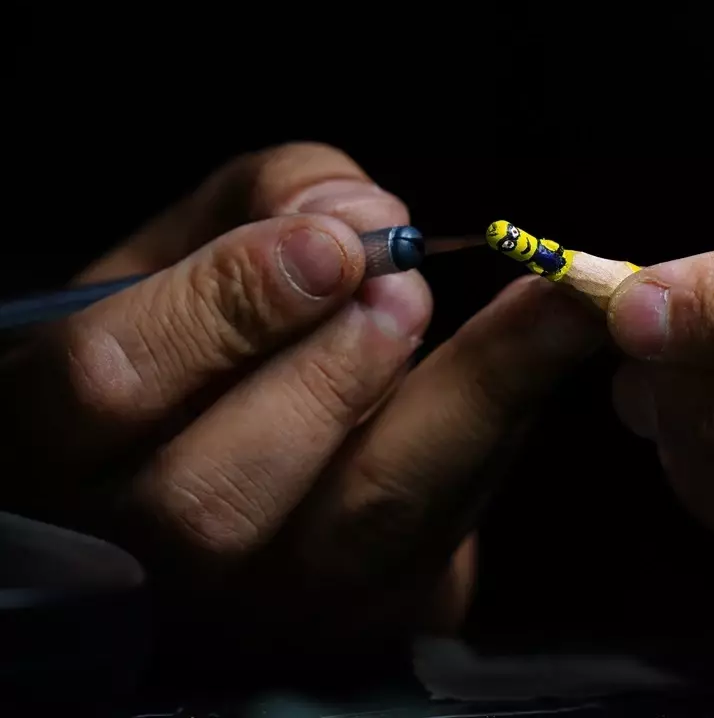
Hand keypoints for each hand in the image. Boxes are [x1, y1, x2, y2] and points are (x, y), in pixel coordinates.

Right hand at [0, 143, 601, 655]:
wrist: (237, 440)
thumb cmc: (199, 329)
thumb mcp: (194, 238)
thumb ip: (262, 199)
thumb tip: (361, 220)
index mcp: (57, 438)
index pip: (107, 386)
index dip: (223, 310)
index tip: (331, 248)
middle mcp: (139, 546)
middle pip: (216, 497)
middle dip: (329, 377)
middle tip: (402, 288)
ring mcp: (254, 600)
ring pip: (350, 532)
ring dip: (446, 408)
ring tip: (512, 309)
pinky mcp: (358, 615)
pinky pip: (439, 533)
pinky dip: (505, 425)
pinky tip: (555, 341)